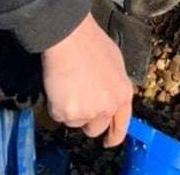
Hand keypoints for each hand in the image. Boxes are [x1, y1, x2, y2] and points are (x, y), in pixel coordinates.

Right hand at [42, 13, 133, 144]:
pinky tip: (60, 85)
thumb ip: (113, 86)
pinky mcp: (68, 113)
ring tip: (69, 84)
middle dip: (86, 119)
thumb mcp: (115, 64)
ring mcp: (88, 112)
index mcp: (123, 94)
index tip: (108, 141)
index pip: (121, 126)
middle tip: (78, 100)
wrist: (71, 38)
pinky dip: (56, 105)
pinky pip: (59, 116)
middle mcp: (108, 107)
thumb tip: (107, 96)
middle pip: (96, 129)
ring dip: (70, 109)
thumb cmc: (91, 43)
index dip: (114, 136)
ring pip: (75, 123)